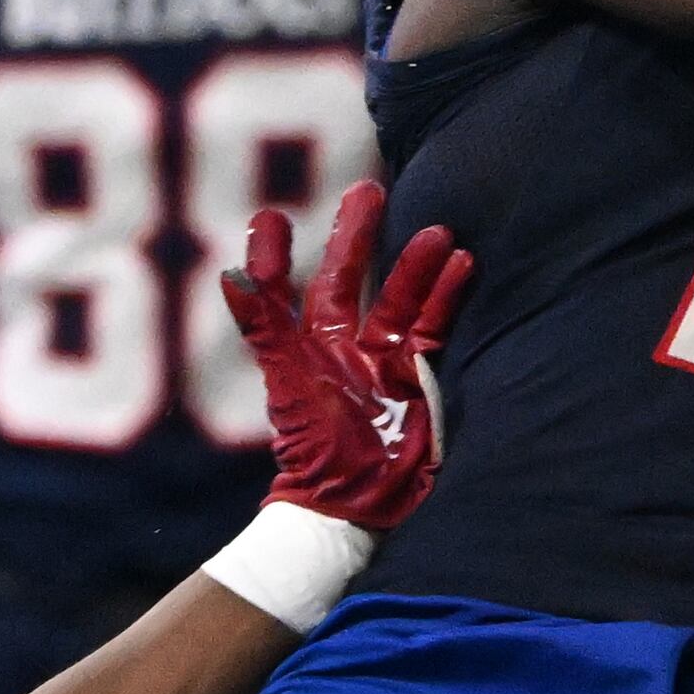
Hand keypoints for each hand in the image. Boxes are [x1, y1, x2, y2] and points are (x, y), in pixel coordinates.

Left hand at [220, 181, 468, 532]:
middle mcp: (342, 346)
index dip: (275, 257)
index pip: (286, 291)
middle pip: (348, 280)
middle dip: (357, 237)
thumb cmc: (313, 445)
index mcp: (304, 347)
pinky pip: (434, 328)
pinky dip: (447, 297)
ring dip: (417, 265)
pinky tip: (463, 264)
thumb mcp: (288, 381)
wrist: (354, 503)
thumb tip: (230, 274)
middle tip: (368, 190)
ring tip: (440, 230)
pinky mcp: (418, 376)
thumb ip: (265, 327)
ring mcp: (382, 359)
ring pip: (399, 299)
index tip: (267, 217)